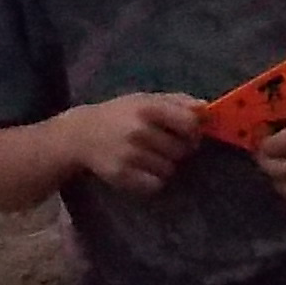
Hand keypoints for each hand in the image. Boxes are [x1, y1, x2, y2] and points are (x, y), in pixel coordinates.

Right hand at [67, 92, 205, 194]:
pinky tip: (141, 169)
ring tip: (148, 156)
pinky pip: (155, 184)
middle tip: (162, 145)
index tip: (187, 133)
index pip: (189, 123)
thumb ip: (177, 101)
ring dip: (164, 165)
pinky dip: (153, 180)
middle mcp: (139, 131)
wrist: (80, 135)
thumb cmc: (119, 114)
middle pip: (182, 150)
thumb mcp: (144, 100)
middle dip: (178, 149)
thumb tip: (205, 109)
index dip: (194, 131)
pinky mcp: (122, 176)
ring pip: (169, 169)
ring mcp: (130, 155)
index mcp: (147, 108)